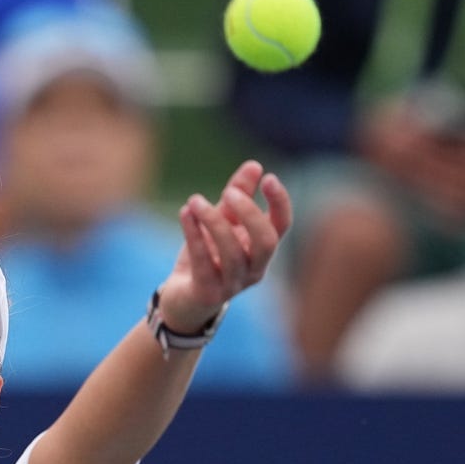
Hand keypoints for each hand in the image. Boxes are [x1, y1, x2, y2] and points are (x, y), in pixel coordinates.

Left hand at [157, 160, 290, 332]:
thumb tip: (254, 165)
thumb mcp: (221, 221)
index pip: (282, 226)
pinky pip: (203, 261)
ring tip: (194, 200)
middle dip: (249, 213)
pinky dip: (194, 234)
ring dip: (213, 221)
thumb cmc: (208, 256)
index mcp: (261, 250)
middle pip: (266, 242)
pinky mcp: (207, 292)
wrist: (182, 298)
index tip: (269, 178)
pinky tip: (185, 213)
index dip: (280, 203)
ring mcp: (232, 284)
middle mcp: (254, 269)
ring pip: (232, 253)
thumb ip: (237, 195)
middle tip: (228, 191)